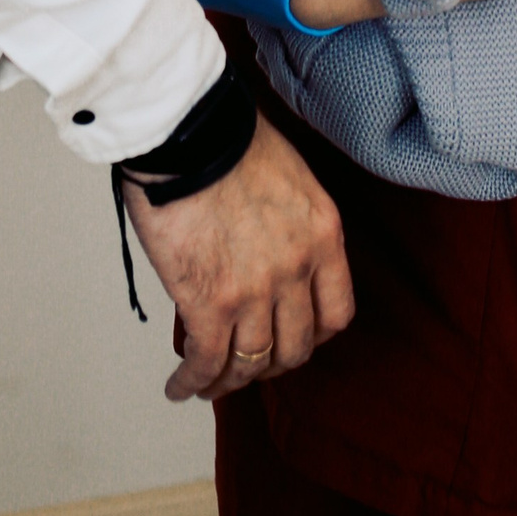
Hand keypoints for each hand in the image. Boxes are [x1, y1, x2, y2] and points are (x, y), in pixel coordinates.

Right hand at [124, 109, 354, 401]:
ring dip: (228, 381)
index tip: (293, 338)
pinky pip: (207, 360)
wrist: (189, 129)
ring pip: (251, 362)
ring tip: (207, 382)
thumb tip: (263, 246)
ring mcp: (255, 291)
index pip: (336, 312)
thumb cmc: (227, 134)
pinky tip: (180, 386)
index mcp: (323, 234)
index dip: (313, 335)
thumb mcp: (287, 175)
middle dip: (270, 363)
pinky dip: (192, 381)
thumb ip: (288, 221)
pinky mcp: (209, 302)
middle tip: (248, 364)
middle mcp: (298, 269)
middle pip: (294, 346)